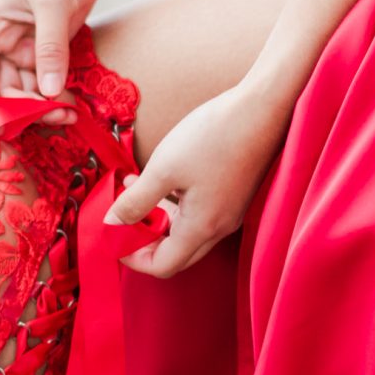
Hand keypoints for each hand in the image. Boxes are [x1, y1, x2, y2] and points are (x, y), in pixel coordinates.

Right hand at [0, 0, 108, 114]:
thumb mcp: (54, 3)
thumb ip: (51, 49)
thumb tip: (49, 92)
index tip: (8, 126)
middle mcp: (4, 39)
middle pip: (5, 87)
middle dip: (26, 108)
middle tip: (57, 117)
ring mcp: (28, 43)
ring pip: (29, 88)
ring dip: (46, 104)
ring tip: (71, 114)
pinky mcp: (52, 44)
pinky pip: (51, 78)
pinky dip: (60, 92)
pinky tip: (76, 103)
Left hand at [105, 77, 289, 277]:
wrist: (262, 109)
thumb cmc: (215, 136)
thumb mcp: (164, 168)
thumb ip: (135, 201)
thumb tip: (112, 224)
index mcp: (201, 227)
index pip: (162, 265)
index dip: (133, 258)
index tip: (114, 237)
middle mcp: (219, 227)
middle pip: (176, 255)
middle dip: (145, 241)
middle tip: (122, 218)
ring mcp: (230, 212)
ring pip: (187, 233)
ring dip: (157, 218)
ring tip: (133, 188)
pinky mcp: (234, 196)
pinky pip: (200, 215)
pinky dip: (176, 206)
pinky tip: (161, 180)